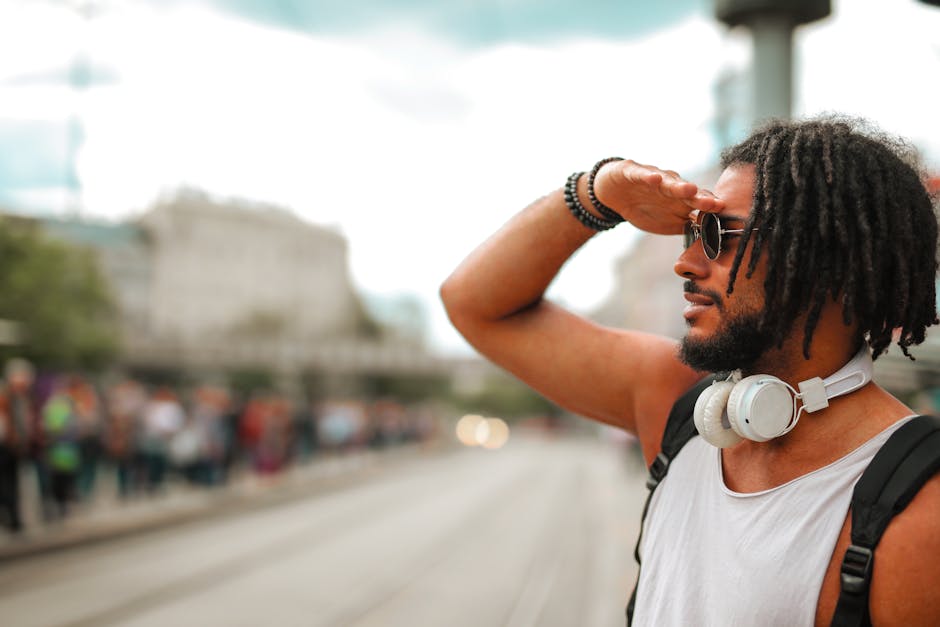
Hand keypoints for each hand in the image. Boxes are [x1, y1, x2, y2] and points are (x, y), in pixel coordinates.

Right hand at [592, 160, 723, 234]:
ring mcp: (653, 178)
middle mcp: (671, 187)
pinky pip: (642, 174)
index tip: (721, 211)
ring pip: (668, 182)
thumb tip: (709, 239)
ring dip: (678, 186)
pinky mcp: (633, 171)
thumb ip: (686, 227)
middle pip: (687, 192)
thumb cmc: (645, 208)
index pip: (698, 202)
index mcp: (680, 200)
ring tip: (689, 190)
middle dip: (699, 197)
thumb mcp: (666, 223)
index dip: (709, 206)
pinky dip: (648, 176)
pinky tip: (654, 179)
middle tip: (711, 203)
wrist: (614, 193)